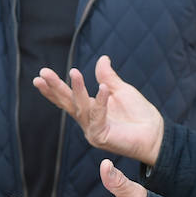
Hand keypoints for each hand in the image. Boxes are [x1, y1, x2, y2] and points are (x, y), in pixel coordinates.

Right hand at [33, 55, 163, 164]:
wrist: (156, 133)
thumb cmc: (139, 114)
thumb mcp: (121, 90)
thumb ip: (108, 77)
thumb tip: (102, 58)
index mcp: (89, 110)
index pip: (67, 99)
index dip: (53, 89)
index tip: (39, 77)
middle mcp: (87, 121)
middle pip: (67, 103)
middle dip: (55, 88)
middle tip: (42, 74)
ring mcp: (92, 131)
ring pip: (81, 107)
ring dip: (77, 90)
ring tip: (74, 72)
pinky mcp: (102, 137)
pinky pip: (98, 116)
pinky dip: (99, 102)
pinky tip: (102, 88)